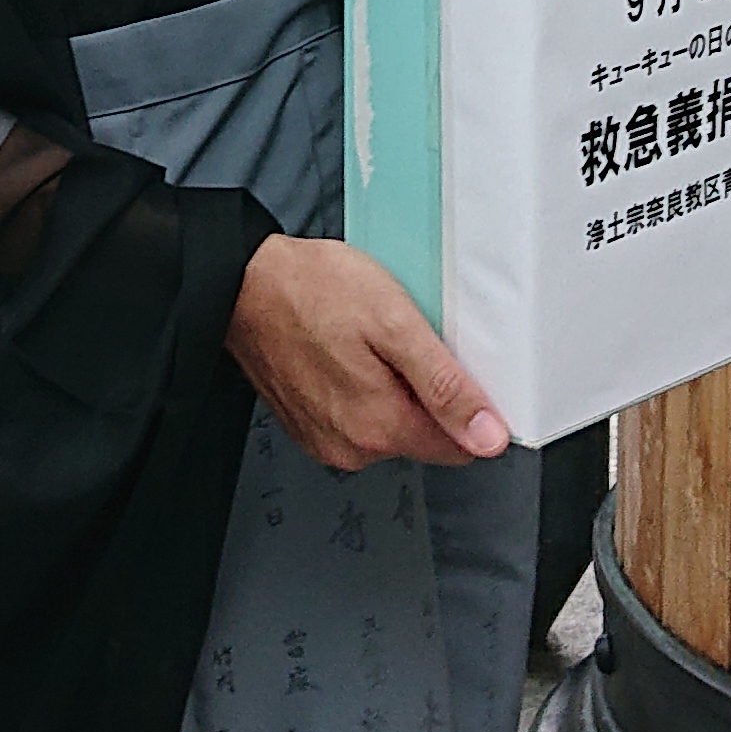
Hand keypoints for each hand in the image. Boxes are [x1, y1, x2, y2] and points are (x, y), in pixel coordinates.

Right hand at [227, 235, 508, 469]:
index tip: (451, 366)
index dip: (468, 406)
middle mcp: (353, 447)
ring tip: (369, 342)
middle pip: (425, 437)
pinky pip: (357, 419)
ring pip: (391, 427)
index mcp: (381, 427)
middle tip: (402, 342)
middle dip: (426, 394)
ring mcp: (326, 440)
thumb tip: (487, 437)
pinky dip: (361, 389)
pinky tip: (346, 352)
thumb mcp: (396, 324)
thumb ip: (446, 387)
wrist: (242, 283)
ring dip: (392, 390)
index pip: (461, 448)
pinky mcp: (308, 426)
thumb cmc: (313, 291)